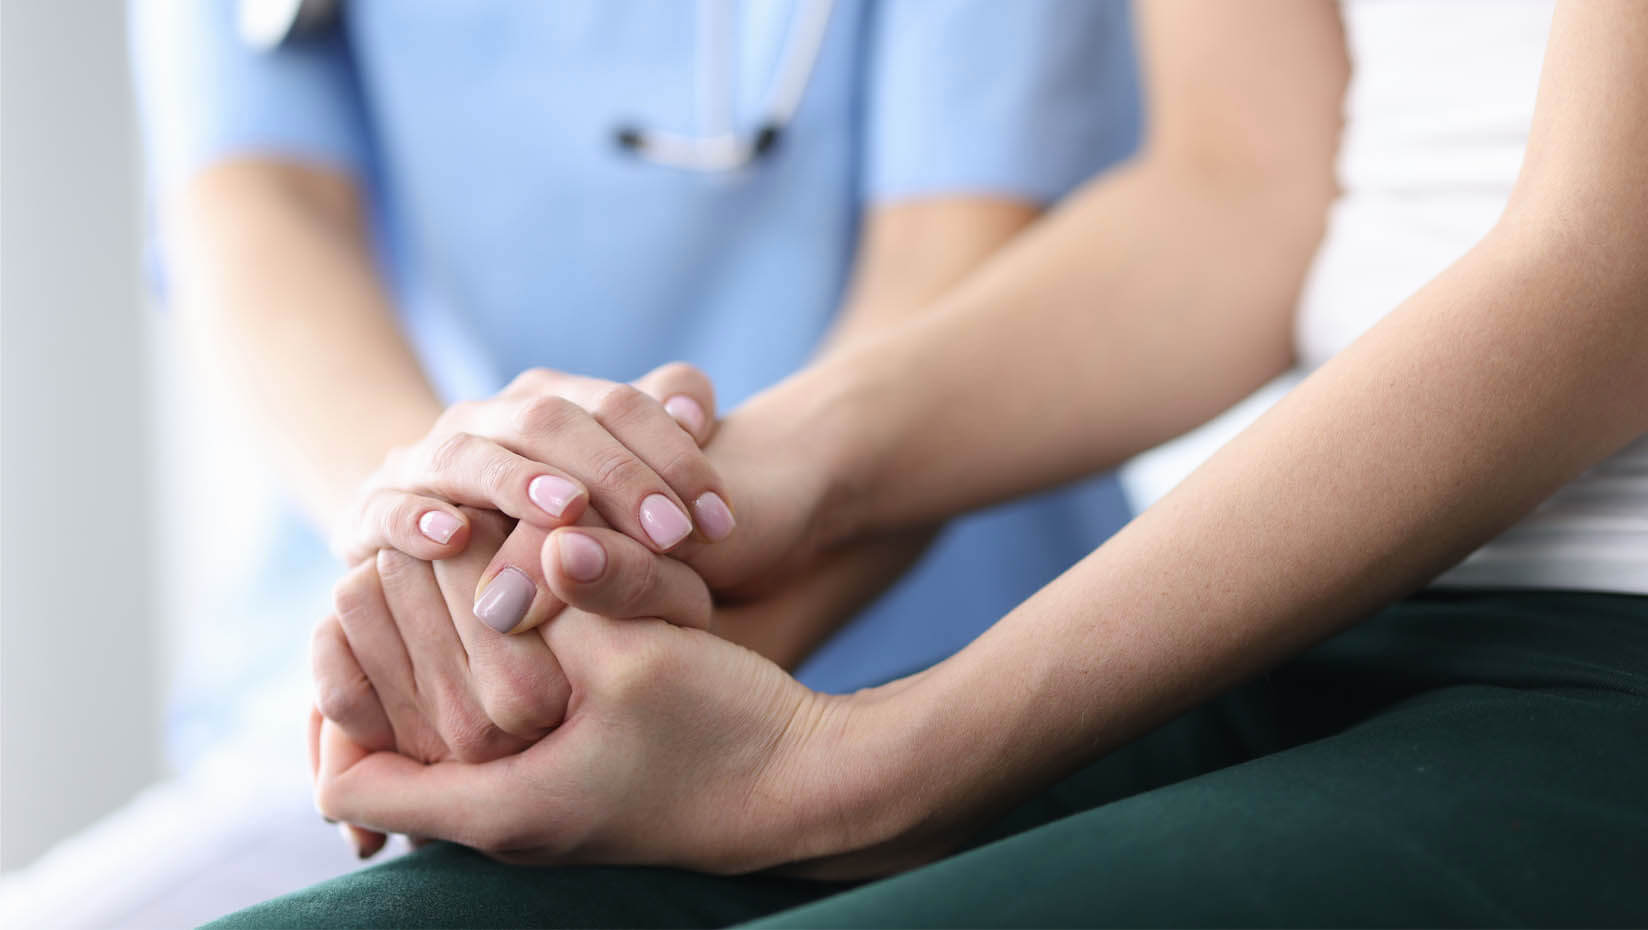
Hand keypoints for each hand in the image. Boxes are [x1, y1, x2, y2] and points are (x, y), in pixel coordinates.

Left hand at [312, 603, 843, 873]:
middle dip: (385, 661)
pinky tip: (514, 603)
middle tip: (396, 571)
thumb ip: (562, 595)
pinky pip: (489, 725)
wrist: (811, 785)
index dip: (337, 698)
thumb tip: (520, 538)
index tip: (363, 611)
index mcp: (497, 805)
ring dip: (438, 659)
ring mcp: (536, 801)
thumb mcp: (640, 655)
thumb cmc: (728, 736)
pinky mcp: (571, 775)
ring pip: (436, 734)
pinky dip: (485, 667)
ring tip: (453, 579)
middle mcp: (503, 816)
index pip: (346, 779)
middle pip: (385, 749)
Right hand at [332, 363, 735, 570]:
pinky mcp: (373, 514)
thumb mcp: (615, 484)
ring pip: (469, 453)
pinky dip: (417, 519)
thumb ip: (659, 433)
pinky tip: (454, 538)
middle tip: (673, 534)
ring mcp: (426, 462)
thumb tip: (696, 403)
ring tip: (568, 510)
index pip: (620, 403)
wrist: (426, 539)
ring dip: (518, 481)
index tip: (721, 521)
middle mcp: (488, 420)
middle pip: (552, 420)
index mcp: (552, 403)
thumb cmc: (551, 526)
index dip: (675, 454)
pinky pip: (389, 508)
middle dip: (616, 475)